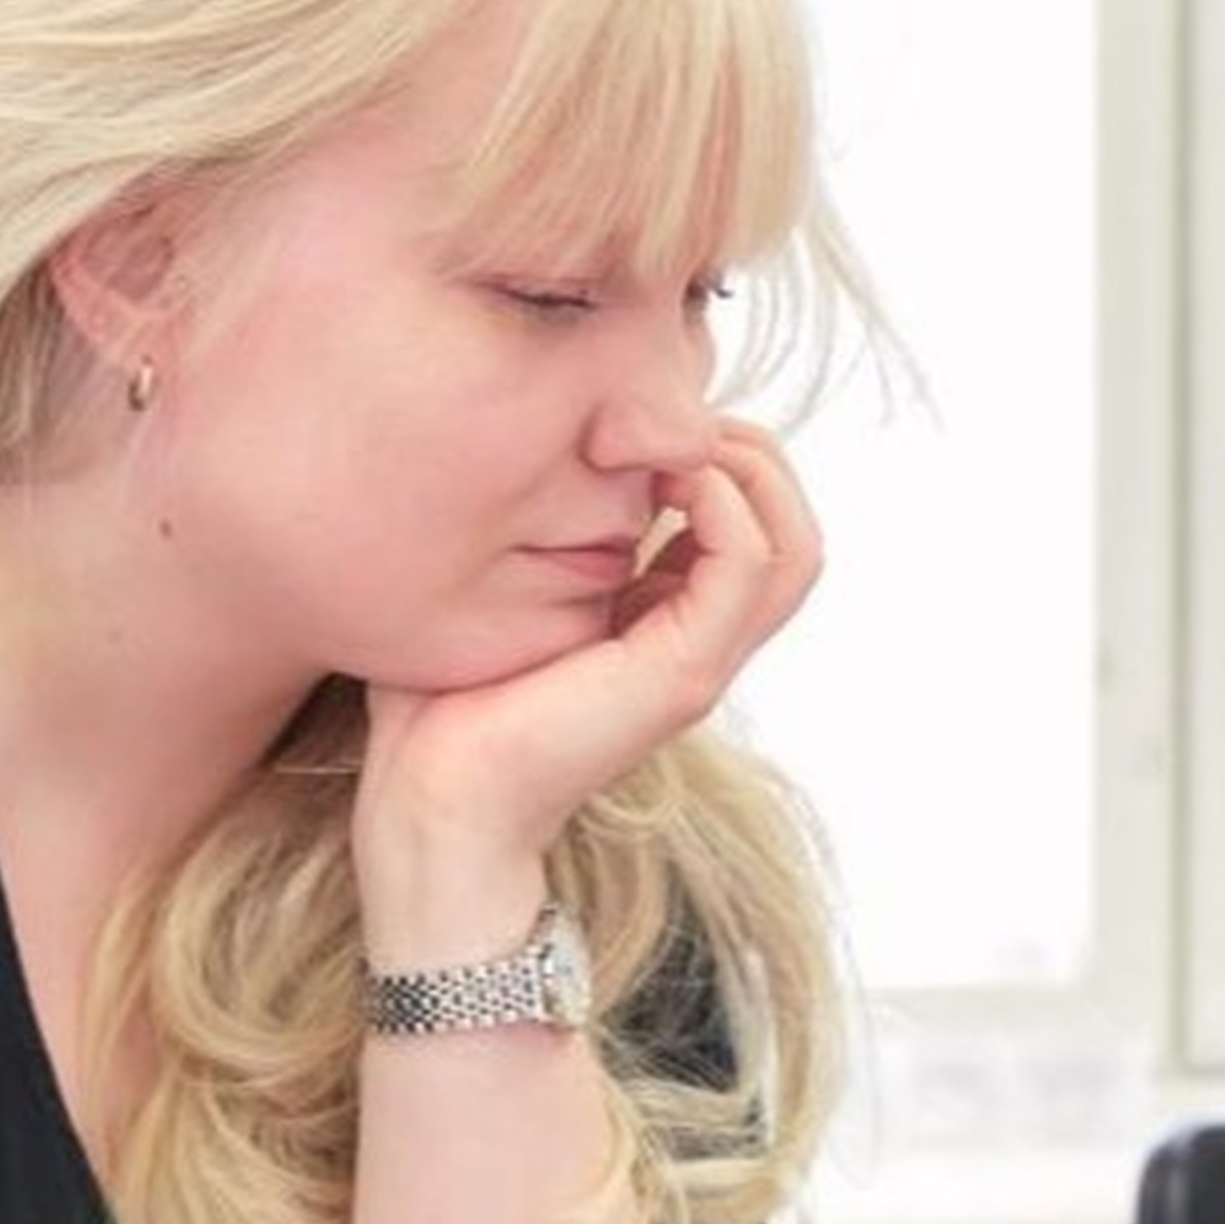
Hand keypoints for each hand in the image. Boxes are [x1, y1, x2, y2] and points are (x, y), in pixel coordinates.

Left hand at [358, 419, 822, 876]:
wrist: (430, 798)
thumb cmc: (437, 703)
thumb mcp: (492, 593)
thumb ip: (527, 534)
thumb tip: (512, 452)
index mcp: (662, 626)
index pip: (745, 525)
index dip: (713, 455)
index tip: (639, 426)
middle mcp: (695, 644)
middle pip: (791, 529)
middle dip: (748, 453)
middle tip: (672, 425)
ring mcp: (699, 662)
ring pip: (794, 546)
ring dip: (749, 472)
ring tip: (677, 447)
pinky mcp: (683, 673)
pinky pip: (750, 565)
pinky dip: (722, 504)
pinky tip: (660, 481)